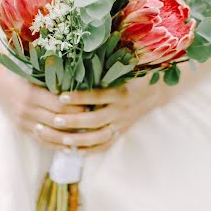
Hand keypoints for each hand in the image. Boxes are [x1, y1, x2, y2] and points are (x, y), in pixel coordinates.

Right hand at [0, 67, 87, 150]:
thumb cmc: (21, 73)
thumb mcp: (35, 73)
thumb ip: (54, 79)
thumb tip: (80, 84)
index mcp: (32, 94)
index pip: (60, 105)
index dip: (77, 106)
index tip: (92, 105)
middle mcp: (27, 110)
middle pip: (58, 120)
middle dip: (77, 122)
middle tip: (95, 122)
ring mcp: (24, 122)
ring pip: (51, 135)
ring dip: (70, 138)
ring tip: (87, 137)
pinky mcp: (22, 130)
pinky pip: (42, 141)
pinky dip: (57, 145)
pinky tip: (71, 147)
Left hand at [48, 76, 165, 153]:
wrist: (155, 91)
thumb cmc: (133, 75)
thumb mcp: (122, 70)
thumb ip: (103, 69)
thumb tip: (77, 61)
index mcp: (122, 92)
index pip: (98, 96)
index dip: (80, 97)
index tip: (61, 96)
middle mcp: (122, 110)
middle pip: (96, 119)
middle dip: (75, 121)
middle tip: (55, 120)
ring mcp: (122, 123)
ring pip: (99, 136)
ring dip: (79, 139)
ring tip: (61, 138)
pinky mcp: (121, 132)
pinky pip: (105, 145)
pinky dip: (89, 149)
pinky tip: (72, 149)